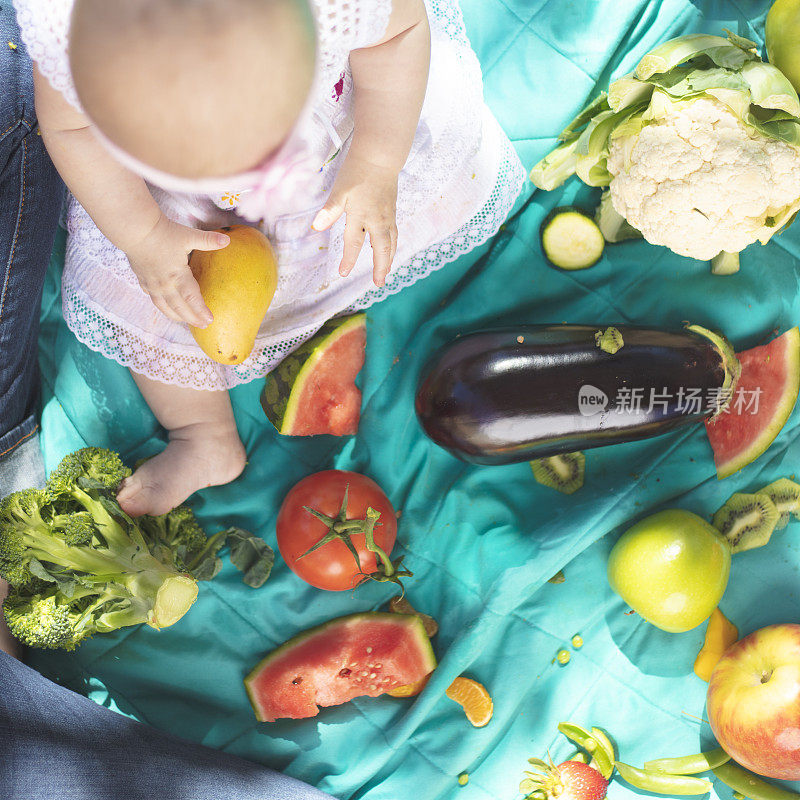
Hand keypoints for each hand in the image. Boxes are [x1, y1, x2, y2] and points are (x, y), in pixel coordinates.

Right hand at [124, 215, 229, 326]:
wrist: (135, 229)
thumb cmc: (162, 233)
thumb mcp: (188, 236)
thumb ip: (208, 240)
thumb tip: (227, 240)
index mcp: (178, 276)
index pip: (192, 299)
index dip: (201, 311)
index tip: (210, 319)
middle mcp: (164, 284)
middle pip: (179, 308)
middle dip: (192, 318)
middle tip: (203, 325)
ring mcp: (152, 284)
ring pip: (164, 307)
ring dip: (176, 316)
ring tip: (186, 321)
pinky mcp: (143, 280)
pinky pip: (153, 298)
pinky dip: (161, 305)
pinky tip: (165, 307)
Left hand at [312, 155, 398, 286]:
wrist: (380, 155)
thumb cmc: (357, 171)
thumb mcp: (340, 189)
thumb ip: (330, 210)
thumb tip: (316, 226)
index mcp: (362, 215)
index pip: (354, 243)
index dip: (348, 259)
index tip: (343, 273)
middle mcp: (378, 219)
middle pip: (382, 249)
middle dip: (380, 267)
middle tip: (378, 283)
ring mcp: (388, 215)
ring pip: (391, 242)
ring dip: (389, 259)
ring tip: (385, 272)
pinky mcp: (392, 210)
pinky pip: (394, 233)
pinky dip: (393, 245)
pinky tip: (390, 249)